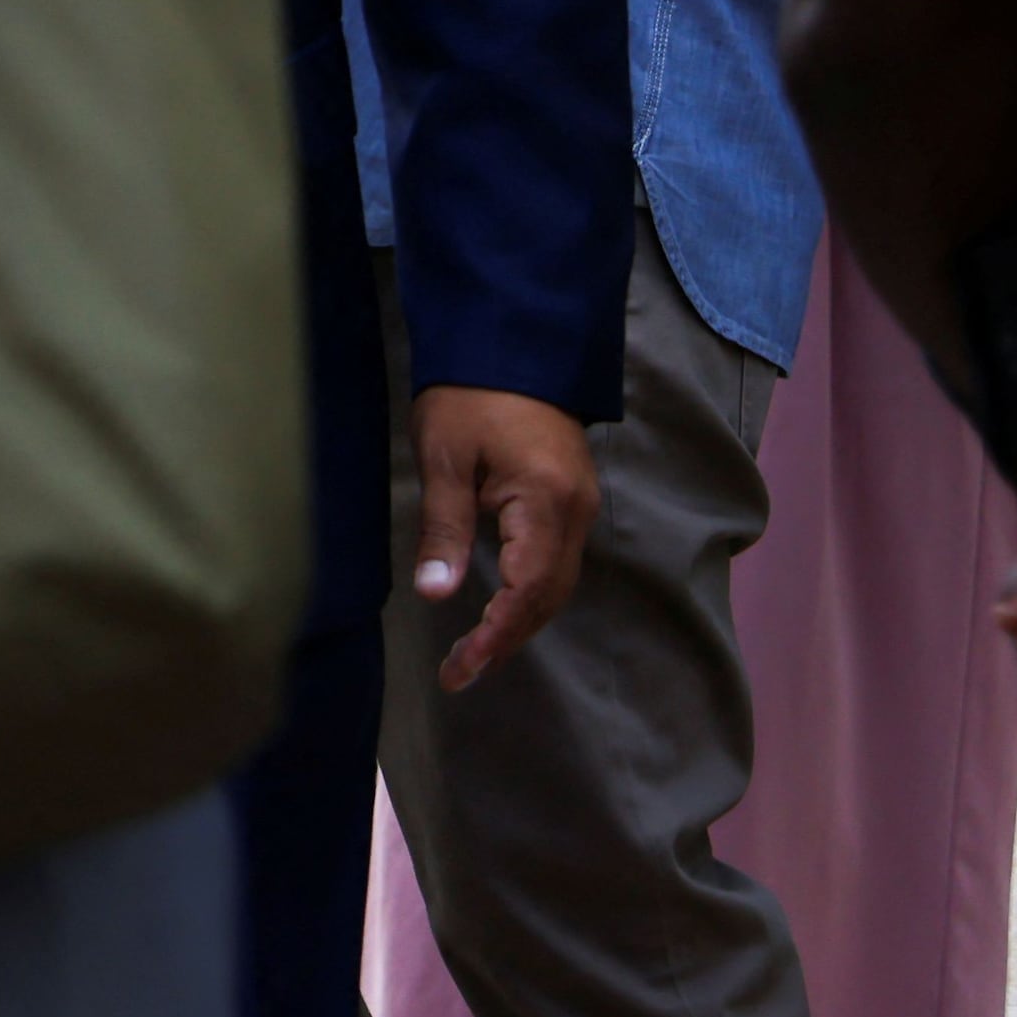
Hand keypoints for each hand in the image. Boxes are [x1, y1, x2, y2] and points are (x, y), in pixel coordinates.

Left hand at [412, 384, 601, 690]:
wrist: (513, 344)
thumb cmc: (469, 396)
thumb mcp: (444, 459)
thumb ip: (443, 529)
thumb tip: (435, 595)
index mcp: (547, 503)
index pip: (528, 591)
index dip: (495, 636)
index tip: (460, 668)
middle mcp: (576, 514)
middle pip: (548, 597)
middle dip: (506, 639)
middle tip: (459, 672)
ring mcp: (580, 508)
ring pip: (556, 584)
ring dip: (520, 622)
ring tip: (473, 653)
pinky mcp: (572, 501)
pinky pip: (556, 563)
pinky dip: (530, 595)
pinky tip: (500, 608)